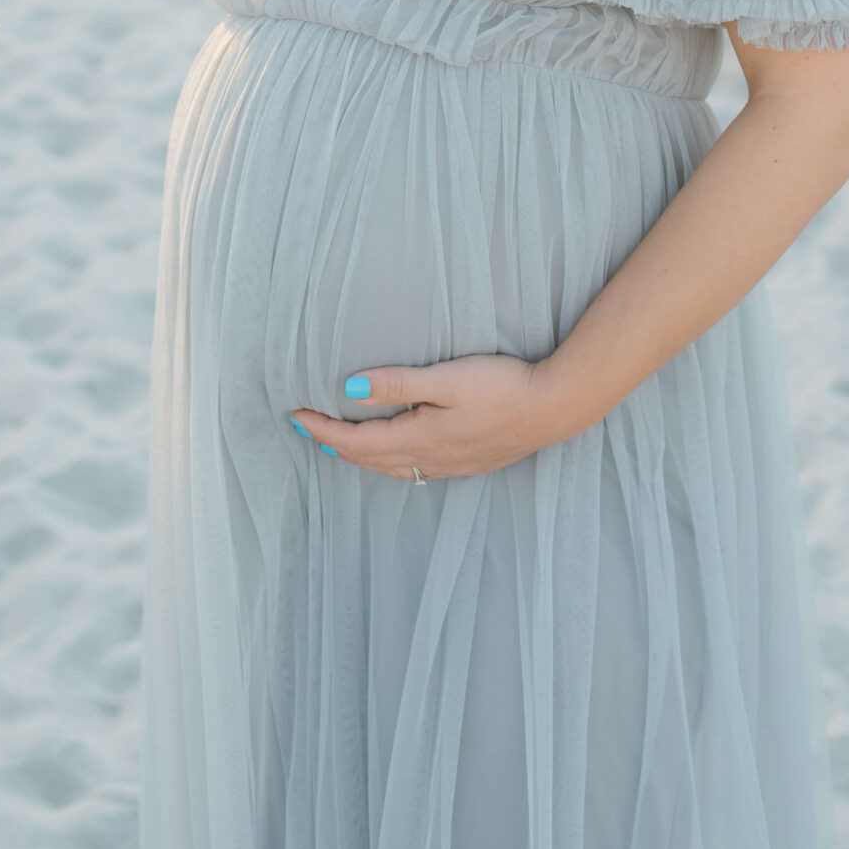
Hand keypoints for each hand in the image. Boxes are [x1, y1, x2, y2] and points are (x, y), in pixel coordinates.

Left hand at [289, 354, 564, 479]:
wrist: (553, 408)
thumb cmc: (502, 386)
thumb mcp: (446, 379)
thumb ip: (397, 385)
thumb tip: (348, 390)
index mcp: (419, 438)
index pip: (356, 441)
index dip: (323, 430)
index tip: (295, 416)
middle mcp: (429, 459)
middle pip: (368, 459)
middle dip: (333, 445)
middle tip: (305, 430)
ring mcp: (449, 465)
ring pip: (390, 468)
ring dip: (359, 457)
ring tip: (338, 445)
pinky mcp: (466, 462)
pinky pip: (412, 470)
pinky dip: (388, 462)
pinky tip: (392, 455)